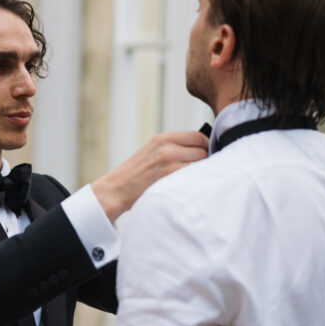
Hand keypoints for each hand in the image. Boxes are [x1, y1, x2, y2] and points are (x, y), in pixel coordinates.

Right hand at [91, 131, 209, 221]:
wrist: (116, 189)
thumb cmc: (136, 175)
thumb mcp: (152, 152)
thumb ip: (174, 147)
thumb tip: (202, 149)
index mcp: (163, 138)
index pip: (198, 136)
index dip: (206, 146)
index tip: (208, 156)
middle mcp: (166, 147)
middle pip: (203, 150)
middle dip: (206, 160)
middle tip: (201, 171)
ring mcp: (169, 161)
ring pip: (201, 163)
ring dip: (202, 172)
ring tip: (195, 180)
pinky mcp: (170, 177)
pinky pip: (194, 176)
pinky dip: (195, 181)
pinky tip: (189, 187)